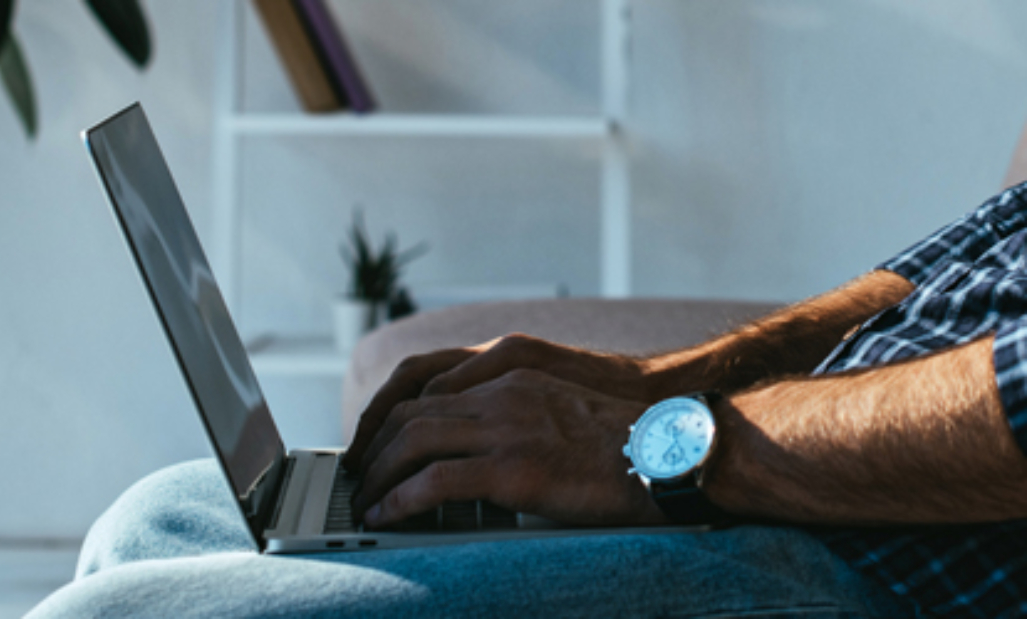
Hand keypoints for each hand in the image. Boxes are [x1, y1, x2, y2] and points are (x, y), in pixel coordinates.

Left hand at [350, 368, 664, 528]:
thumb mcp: (559, 410)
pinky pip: (437, 481)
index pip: (427, 388)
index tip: (376, 445)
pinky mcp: (514, 468)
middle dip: (374, 447)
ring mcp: (506, 428)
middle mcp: (500, 393)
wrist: (668, 452)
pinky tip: (389, 515)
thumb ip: (516, 417)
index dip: (391, 419)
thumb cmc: (623, 441)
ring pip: (414, 442)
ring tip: (366, 500)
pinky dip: (402, 499)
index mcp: (509, 376)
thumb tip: (481, 452)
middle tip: (359, 476)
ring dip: (380, 474)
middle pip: (410, 412)